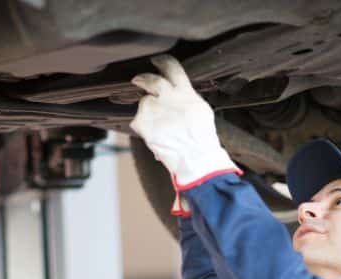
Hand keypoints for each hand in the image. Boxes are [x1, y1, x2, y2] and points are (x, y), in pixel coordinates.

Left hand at [130, 55, 241, 204]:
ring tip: (160, 126)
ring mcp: (153, 109)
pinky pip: (138, 121)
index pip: (172, 69)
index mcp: (185, 92)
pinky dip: (143, 127)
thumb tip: (182, 94)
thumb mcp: (202, 110)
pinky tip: (155, 135)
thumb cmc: (202, 139)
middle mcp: (167, 97)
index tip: (157, 61)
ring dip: (148, 111)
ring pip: (144, 103)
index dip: (163, 62)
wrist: (195, 156)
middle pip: (150, 80)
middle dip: (143, 78)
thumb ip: (188, 98)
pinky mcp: (142, 122)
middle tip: (138, 80)